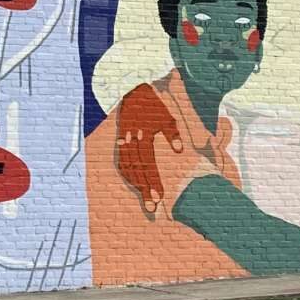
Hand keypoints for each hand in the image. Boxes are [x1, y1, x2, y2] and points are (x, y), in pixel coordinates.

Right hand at [114, 86, 181, 213]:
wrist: (131, 93)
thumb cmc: (153, 107)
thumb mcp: (166, 117)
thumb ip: (172, 135)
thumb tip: (179, 152)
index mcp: (142, 135)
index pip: (148, 163)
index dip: (153, 180)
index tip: (160, 196)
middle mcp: (130, 141)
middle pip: (138, 170)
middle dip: (145, 189)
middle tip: (153, 206)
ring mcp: (123, 143)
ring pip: (128, 169)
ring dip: (137, 185)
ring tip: (146, 200)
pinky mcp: (120, 143)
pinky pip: (122, 163)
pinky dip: (128, 176)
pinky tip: (135, 185)